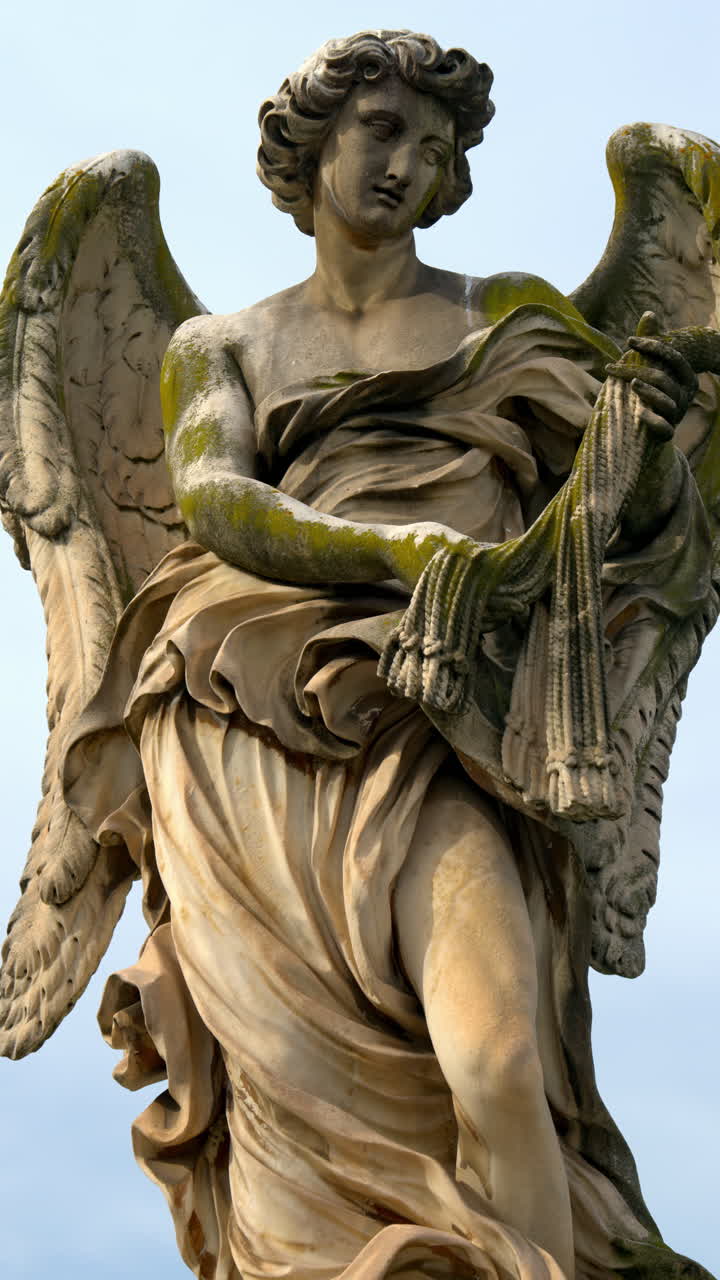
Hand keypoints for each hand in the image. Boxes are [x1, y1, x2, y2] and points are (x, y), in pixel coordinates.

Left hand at [605, 316, 698, 440]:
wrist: (654, 431)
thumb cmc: (654, 392)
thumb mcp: (654, 368)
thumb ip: (652, 344)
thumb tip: (649, 314)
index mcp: (687, 378)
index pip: (674, 357)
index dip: (653, 347)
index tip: (629, 340)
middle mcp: (684, 397)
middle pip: (663, 378)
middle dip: (637, 370)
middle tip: (611, 367)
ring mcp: (676, 416)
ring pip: (666, 402)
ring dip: (648, 392)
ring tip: (631, 384)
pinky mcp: (667, 434)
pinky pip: (664, 429)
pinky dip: (652, 420)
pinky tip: (637, 414)